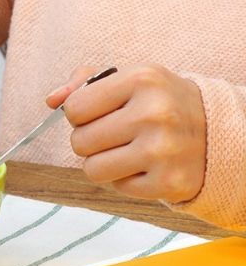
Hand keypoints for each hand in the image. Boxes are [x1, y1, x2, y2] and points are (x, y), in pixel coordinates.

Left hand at [46, 64, 206, 202]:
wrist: (215, 131)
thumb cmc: (159, 103)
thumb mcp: (128, 80)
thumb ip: (84, 84)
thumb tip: (51, 101)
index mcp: (142, 79)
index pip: (74, 108)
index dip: (80, 114)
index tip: (99, 113)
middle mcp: (154, 113)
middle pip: (79, 141)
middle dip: (90, 140)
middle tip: (115, 134)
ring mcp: (162, 150)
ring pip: (91, 169)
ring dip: (102, 163)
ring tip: (126, 150)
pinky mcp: (168, 182)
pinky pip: (116, 187)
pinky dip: (124, 179)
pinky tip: (144, 165)